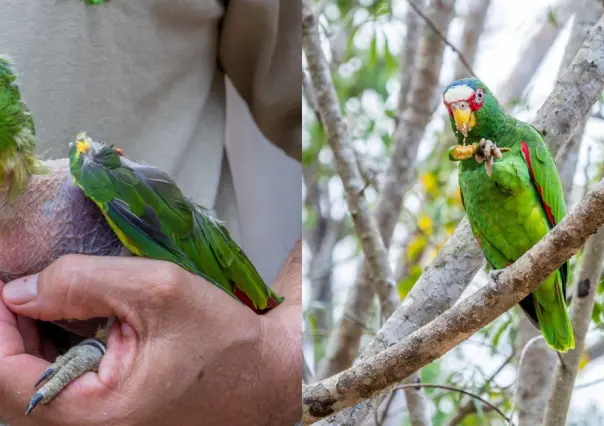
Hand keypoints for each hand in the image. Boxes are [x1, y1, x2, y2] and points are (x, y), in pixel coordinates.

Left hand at [0, 241, 300, 425]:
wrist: (268, 377)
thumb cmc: (226, 342)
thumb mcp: (158, 292)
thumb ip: (83, 280)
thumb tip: (22, 290)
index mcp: (94, 416)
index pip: (3, 374)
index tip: (8, 285)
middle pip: (14, 384)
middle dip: (17, 328)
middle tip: (33, 287)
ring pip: (37, 389)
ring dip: (37, 342)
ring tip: (59, 302)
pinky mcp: (113, 422)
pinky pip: (65, 393)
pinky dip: (61, 355)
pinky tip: (82, 326)